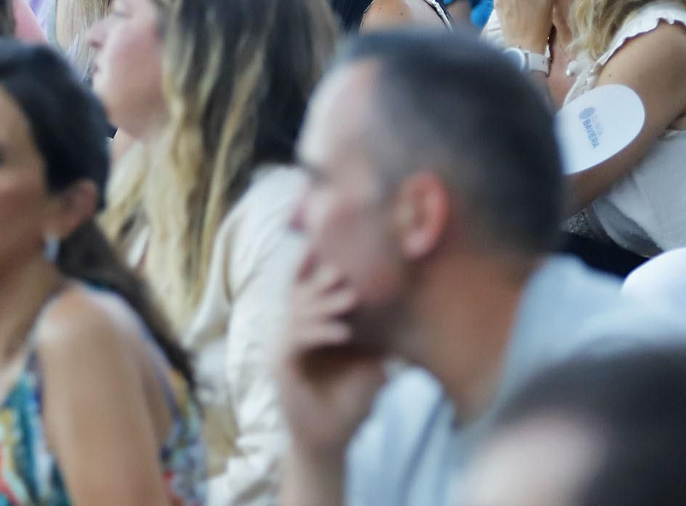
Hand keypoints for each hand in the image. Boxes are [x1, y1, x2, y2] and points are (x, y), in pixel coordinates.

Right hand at [276, 252, 386, 459]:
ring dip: (323, 305)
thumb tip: (404, 307)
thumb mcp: (370, 359)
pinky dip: (320, 333)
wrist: (333, 440)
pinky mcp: (282, 367)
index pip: (303, 289)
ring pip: (298, 315)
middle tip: (342, 273)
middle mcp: (291, 334)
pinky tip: (343, 333)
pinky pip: (297, 340)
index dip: (308, 268)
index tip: (322, 245)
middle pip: (299, 296)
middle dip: (321, 283)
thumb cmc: (350, 401)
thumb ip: (376, 334)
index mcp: (309, 328)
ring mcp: (283, 349)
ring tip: (350, 299)